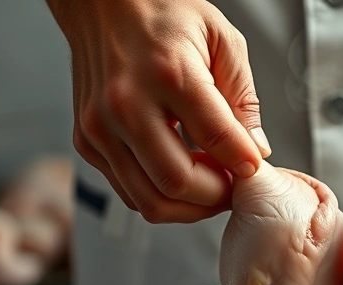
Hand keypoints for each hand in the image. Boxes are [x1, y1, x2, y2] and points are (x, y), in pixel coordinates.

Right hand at [46, 0, 270, 222]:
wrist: (102, 3)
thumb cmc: (161, 14)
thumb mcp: (221, 39)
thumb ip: (243, 98)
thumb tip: (255, 151)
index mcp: (169, 74)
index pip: (217, 139)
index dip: (243, 164)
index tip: (253, 168)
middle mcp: (126, 104)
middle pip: (177, 184)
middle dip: (215, 196)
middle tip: (231, 185)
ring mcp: (100, 127)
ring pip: (149, 200)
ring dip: (188, 206)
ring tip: (208, 184)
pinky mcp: (87, 141)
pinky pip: (128, 191)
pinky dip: (159, 195)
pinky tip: (179, 174)